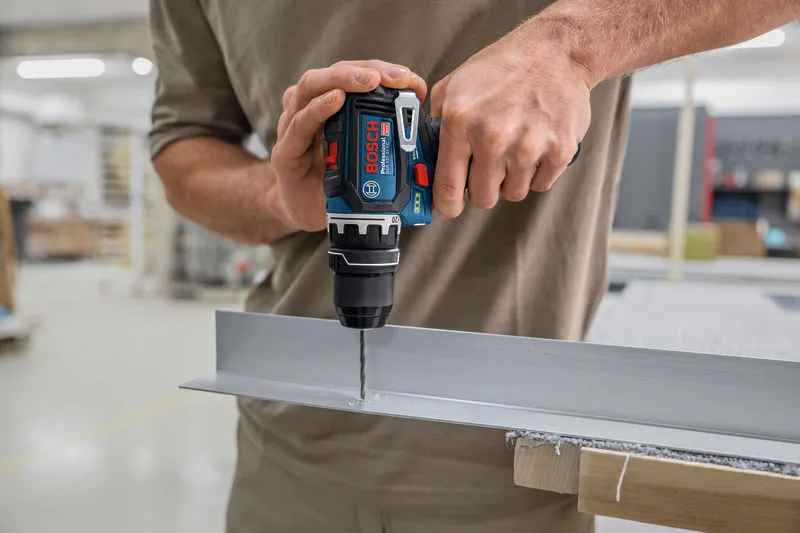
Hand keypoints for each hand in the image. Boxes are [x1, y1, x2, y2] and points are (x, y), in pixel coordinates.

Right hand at [271, 60, 426, 231]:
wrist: (305, 213)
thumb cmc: (335, 182)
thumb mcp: (365, 158)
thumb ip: (387, 143)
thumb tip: (428, 138)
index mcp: (331, 106)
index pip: (355, 76)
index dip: (383, 72)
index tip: (411, 79)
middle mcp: (309, 108)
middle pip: (335, 73)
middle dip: (368, 70)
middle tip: (397, 77)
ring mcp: (294, 128)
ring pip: (312, 87)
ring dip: (343, 79)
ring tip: (370, 81)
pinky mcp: (285, 152)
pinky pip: (301, 124)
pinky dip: (318, 108)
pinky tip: (336, 100)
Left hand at [430, 23, 592, 216]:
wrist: (555, 51)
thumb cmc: (505, 66)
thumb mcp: (453, 86)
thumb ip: (436, 121)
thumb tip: (427, 156)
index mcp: (461, 123)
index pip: (447, 187)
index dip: (447, 205)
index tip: (450, 207)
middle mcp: (493, 138)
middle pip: (483, 197)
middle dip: (483, 188)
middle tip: (488, 169)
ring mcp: (527, 147)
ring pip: (513, 194)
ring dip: (511, 180)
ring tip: (513, 151)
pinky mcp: (558, 151)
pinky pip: (540, 184)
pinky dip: (536, 173)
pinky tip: (534, 148)